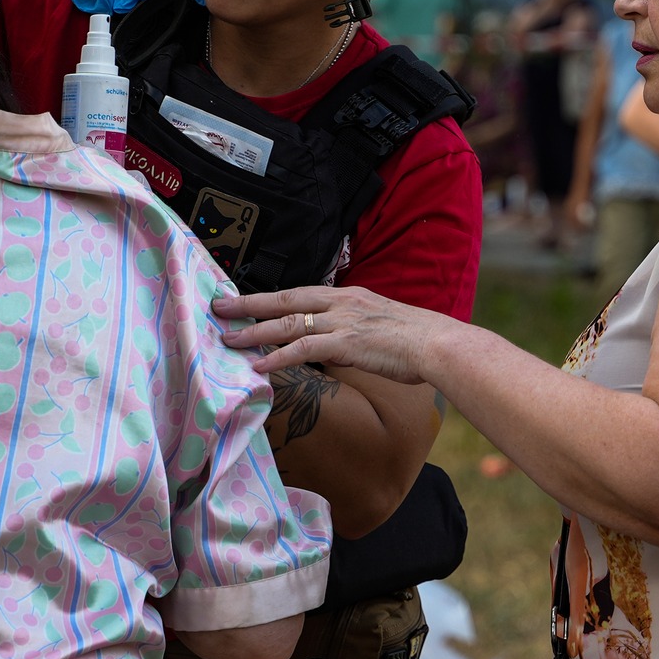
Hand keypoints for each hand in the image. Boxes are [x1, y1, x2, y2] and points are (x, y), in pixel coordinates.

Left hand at [215, 285, 451, 384]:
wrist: (440, 344)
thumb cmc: (414, 341)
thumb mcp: (378, 325)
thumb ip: (352, 330)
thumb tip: (334, 344)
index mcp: (348, 296)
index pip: (299, 293)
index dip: (269, 296)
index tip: (243, 299)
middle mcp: (341, 303)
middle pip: (284, 299)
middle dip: (248, 303)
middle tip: (218, 307)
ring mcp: (343, 321)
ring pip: (288, 323)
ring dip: (254, 331)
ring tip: (227, 339)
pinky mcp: (348, 343)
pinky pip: (304, 348)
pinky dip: (278, 357)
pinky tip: (258, 366)